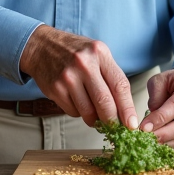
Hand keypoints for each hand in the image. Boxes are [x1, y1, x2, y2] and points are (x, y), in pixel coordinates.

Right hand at [18, 25, 137, 128]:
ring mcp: (68, 77)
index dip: (128, 108)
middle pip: (105, 102)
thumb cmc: (75, 52)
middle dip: (113, 121)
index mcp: (100, 53)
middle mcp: (84, 64)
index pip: (120, 85)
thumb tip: (124, 108)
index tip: (132, 124)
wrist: (41, 46)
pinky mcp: (55, 89)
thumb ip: (110, 75)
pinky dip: (80, 113)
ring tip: (96, 117)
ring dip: (95, 120)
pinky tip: (78, 102)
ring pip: (89, 112)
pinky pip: (74, 112)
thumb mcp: (97, 53)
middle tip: (116, 128)